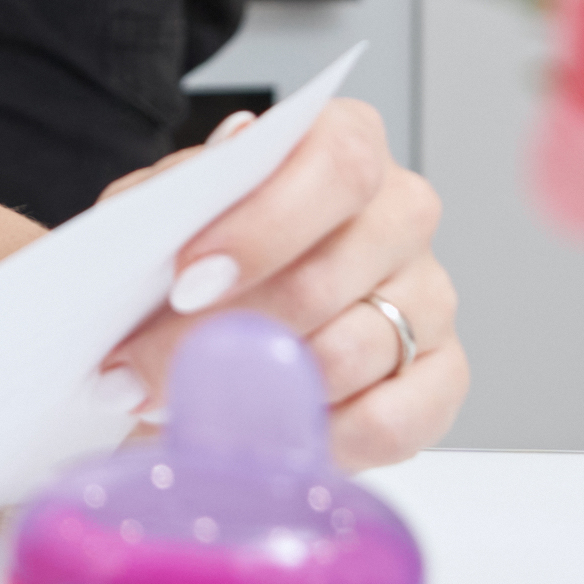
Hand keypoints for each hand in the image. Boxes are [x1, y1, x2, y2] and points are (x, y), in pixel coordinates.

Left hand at [100, 97, 462, 469]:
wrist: (220, 314)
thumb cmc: (202, 251)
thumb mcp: (166, 210)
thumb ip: (165, 207)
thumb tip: (163, 231)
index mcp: (345, 145)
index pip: (338, 165)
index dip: (264, 226)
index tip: (187, 279)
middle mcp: (402, 213)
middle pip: (327, 276)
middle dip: (223, 334)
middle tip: (143, 372)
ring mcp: (429, 296)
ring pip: (349, 355)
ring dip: (257, 392)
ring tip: (185, 406)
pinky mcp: (441, 376)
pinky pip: (393, 422)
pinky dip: (319, 438)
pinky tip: (268, 432)